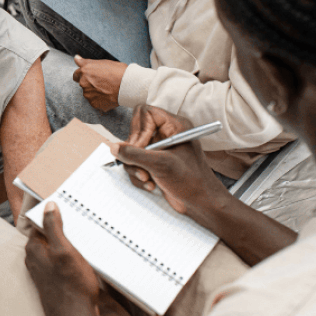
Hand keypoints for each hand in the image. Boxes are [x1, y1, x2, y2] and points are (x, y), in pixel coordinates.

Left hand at [25, 203, 100, 315]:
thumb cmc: (71, 285)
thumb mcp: (64, 250)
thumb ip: (53, 227)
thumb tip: (48, 206)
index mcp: (33, 248)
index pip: (40, 223)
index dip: (53, 215)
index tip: (68, 208)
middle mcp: (34, 259)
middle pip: (48, 236)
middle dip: (62, 229)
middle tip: (80, 222)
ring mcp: (43, 272)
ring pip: (54, 250)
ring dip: (67, 244)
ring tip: (85, 238)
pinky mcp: (53, 281)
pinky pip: (60, 262)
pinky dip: (69, 257)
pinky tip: (82, 258)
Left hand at [72, 55, 126, 111]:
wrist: (128, 85)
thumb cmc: (117, 71)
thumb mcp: (102, 62)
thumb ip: (86, 62)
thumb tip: (76, 57)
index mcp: (84, 72)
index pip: (76, 75)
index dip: (83, 76)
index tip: (90, 77)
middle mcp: (83, 83)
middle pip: (83, 85)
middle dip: (90, 84)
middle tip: (103, 82)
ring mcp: (88, 95)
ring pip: (89, 94)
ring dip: (95, 93)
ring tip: (108, 89)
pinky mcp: (94, 104)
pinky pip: (96, 103)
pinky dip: (101, 101)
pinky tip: (109, 96)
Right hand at [112, 105, 230, 225]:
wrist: (201, 203)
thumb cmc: (192, 181)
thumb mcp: (161, 165)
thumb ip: (135, 154)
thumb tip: (114, 147)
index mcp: (174, 126)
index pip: (145, 112)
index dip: (139, 129)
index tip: (140, 147)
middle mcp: (166, 135)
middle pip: (135, 132)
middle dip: (134, 152)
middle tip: (141, 165)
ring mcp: (159, 149)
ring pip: (132, 150)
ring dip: (135, 167)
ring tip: (147, 178)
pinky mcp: (154, 163)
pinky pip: (135, 163)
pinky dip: (138, 175)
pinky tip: (150, 183)